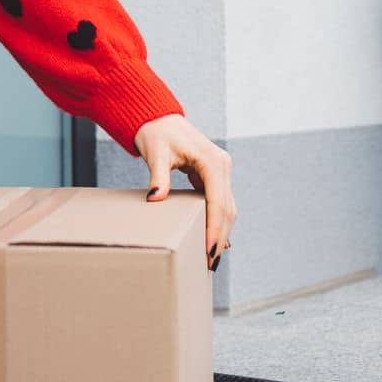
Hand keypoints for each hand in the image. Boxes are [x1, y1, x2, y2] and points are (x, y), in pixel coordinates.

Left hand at [133, 113, 236, 270]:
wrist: (157, 117)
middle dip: (220, 236)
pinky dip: (218, 220)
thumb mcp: (155, 153)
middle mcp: (221, 165)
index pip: (218, 202)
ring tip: (212, 258)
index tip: (209, 251)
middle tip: (211, 264)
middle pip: (227, 208)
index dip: (215, 229)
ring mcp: (220, 170)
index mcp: (212, 160)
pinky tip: (216, 240)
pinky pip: (220, 202)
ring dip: (221, 231)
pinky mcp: (214, 175)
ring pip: (227, 207)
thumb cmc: (156, 132)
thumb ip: (158, 176)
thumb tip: (155, 198)